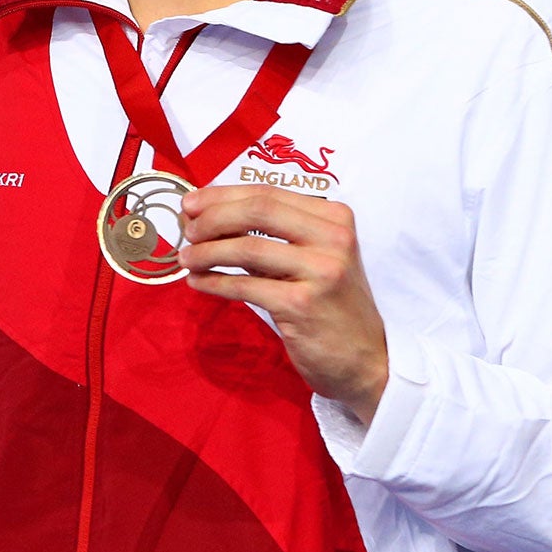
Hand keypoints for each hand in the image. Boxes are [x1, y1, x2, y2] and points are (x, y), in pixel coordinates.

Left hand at [178, 185, 388, 421]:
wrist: (365, 359)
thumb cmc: (328, 304)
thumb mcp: (307, 259)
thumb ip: (265, 235)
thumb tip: (203, 216)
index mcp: (334, 217)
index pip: (267, 192)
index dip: (221, 195)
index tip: (190, 203)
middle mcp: (333, 238)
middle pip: (256, 210)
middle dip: (211, 217)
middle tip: (186, 230)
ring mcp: (322, 270)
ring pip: (246, 246)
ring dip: (205, 251)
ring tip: (186, 259)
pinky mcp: (303, 304)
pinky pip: (244, 285)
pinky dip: (213, 282)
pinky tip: (198, 282)